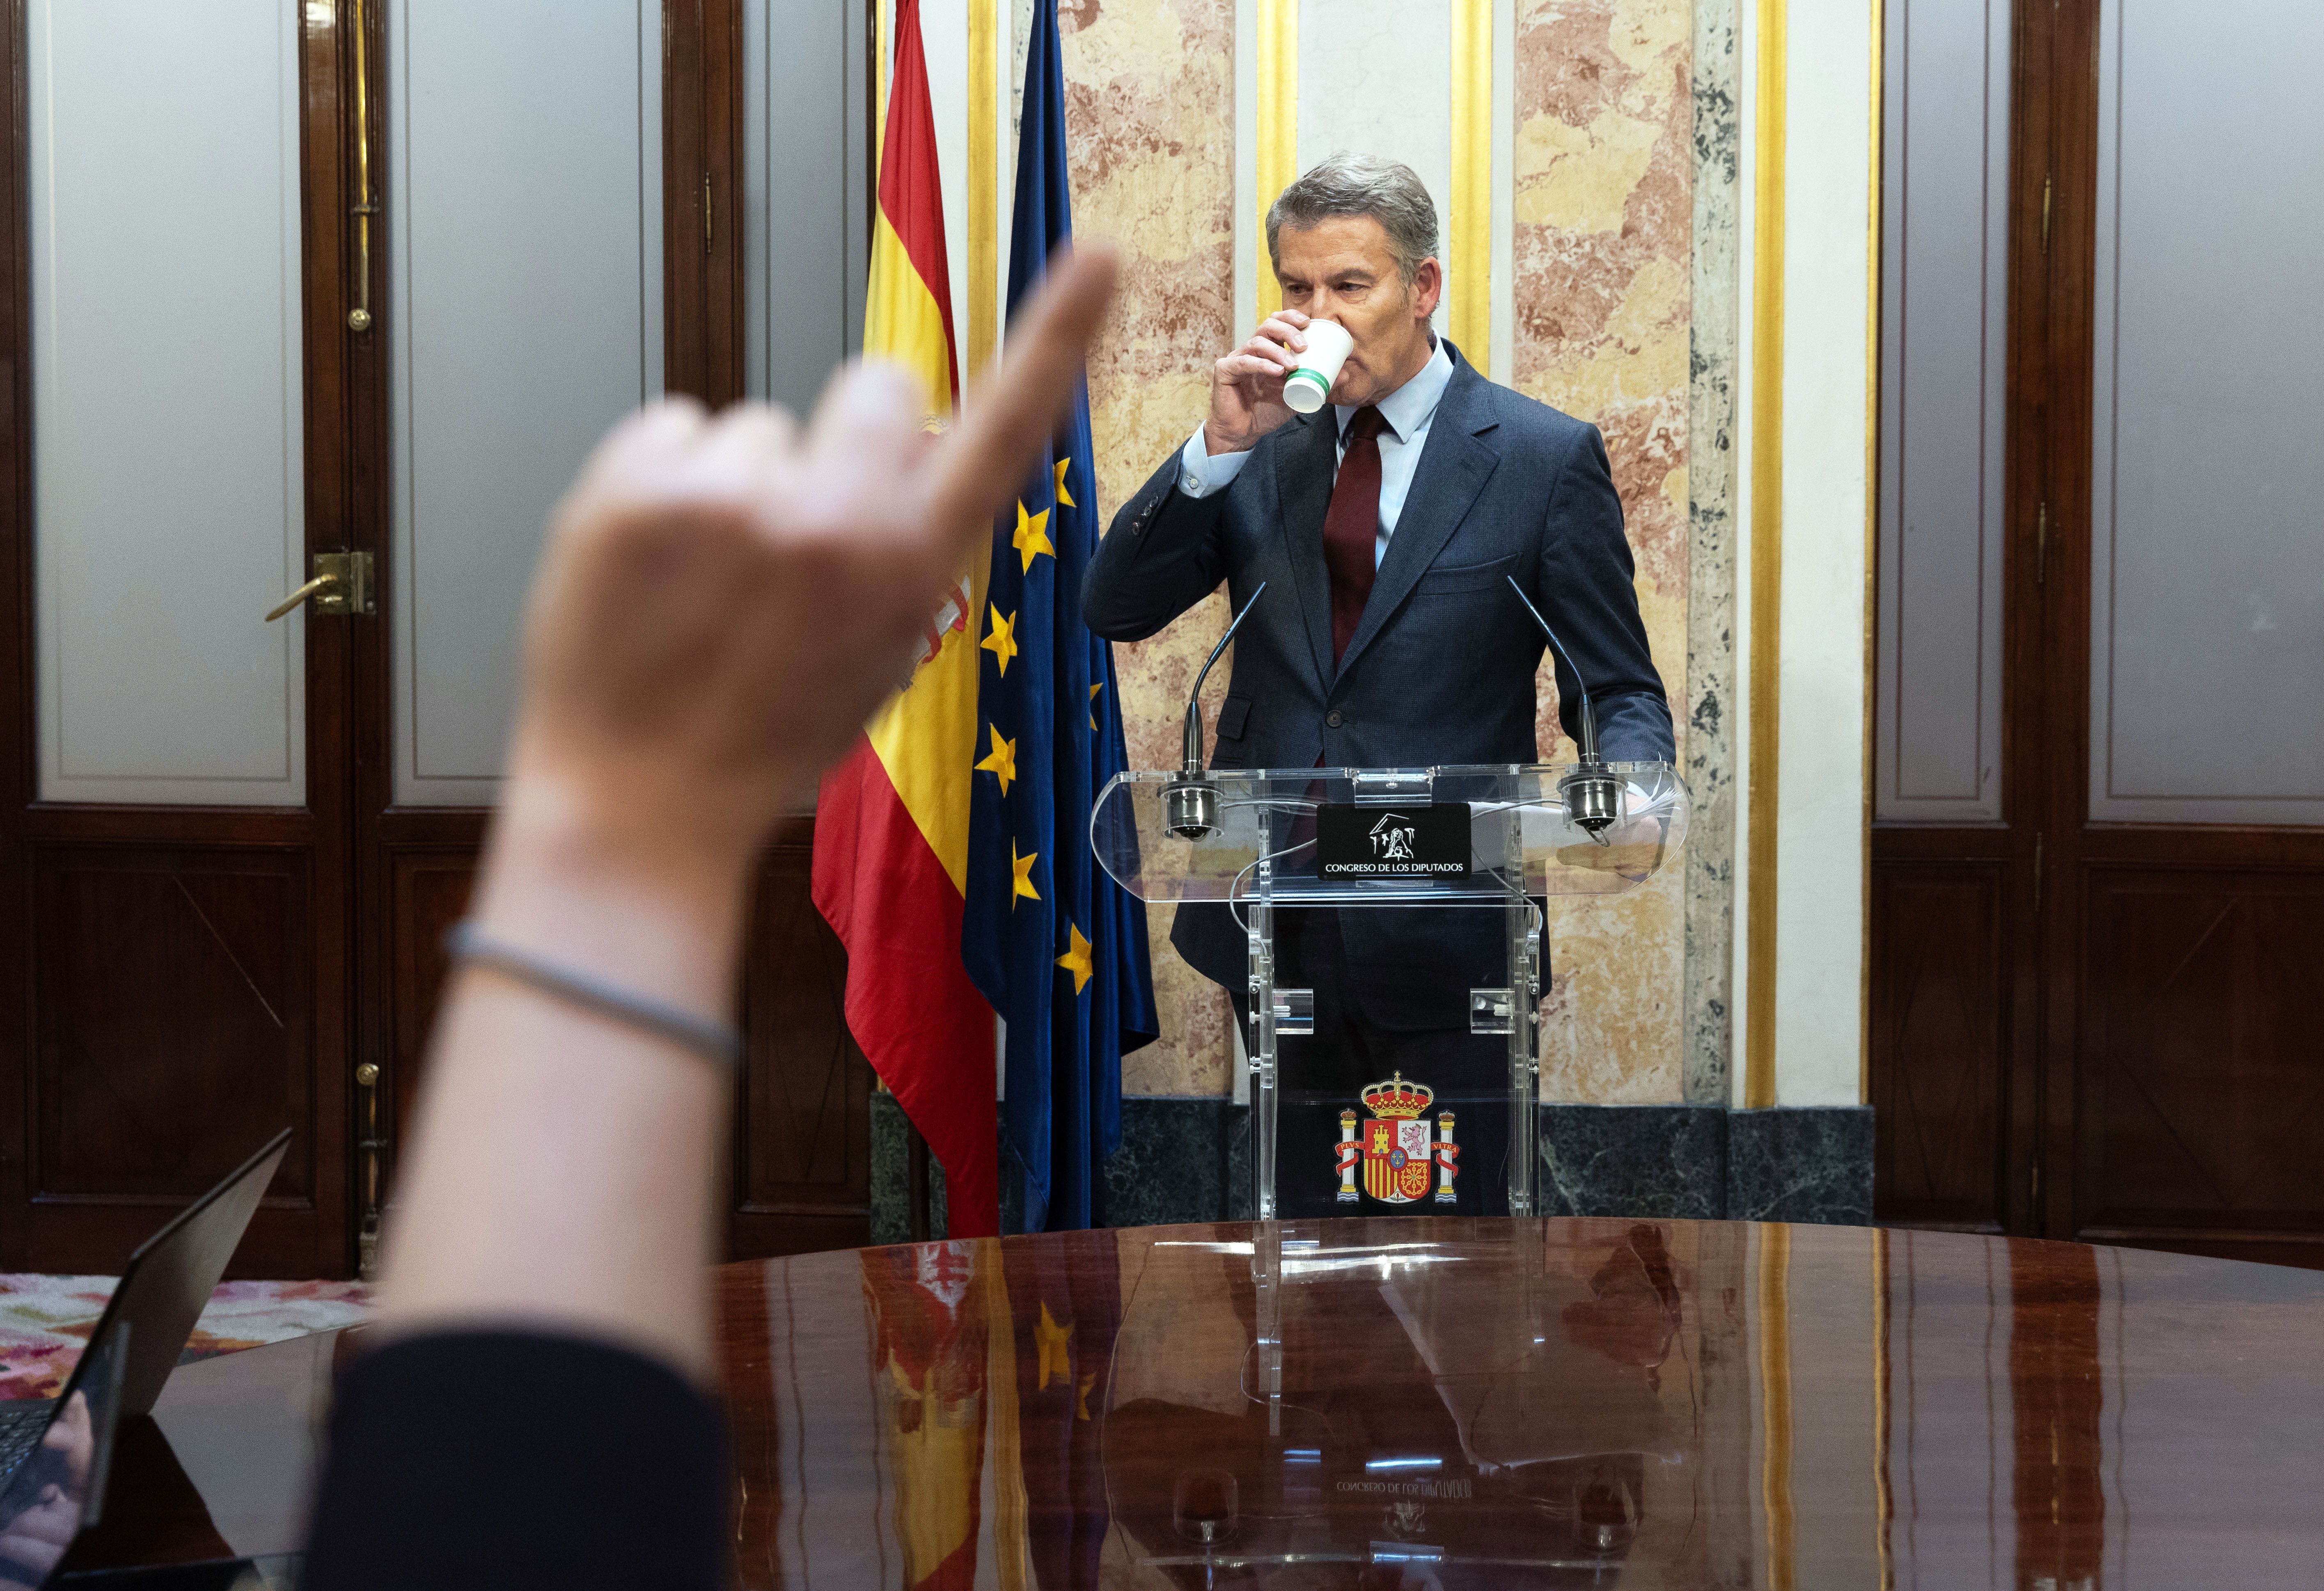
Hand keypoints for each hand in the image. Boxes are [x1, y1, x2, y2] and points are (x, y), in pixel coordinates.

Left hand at [499, 244, 1118, 893]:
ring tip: (708, 580)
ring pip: (760, 425)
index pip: (1003, 431)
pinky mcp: (633, 488)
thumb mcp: (879, 662)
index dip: (1056, 338)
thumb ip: (902, 556)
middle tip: (799, 533)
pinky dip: (663, 484)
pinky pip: (673, 428)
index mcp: (908, 570)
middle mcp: (831, 521)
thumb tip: (900, 472)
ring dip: (742, 483)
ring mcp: (727, 499)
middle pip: (875, 387)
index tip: (1101, 256)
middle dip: (850, 439)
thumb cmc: (761, 741)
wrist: (637, 805)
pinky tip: (657, 563)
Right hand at [1202, 309, 1309, 456]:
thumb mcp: (1297, 395)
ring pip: (1256, 342)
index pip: (1277, 323)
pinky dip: (1261, 365)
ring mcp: (1237, 358)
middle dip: (1288, 330)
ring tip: (1293, 365)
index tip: (1309, 322)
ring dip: (1278, 351)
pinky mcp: (1225, 371)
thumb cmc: (1267, 411)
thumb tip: (1346, 374)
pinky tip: (1276, 372)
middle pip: (1267, 325)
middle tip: (1304, 345)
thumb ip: (1318, 383)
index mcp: (1268, 351)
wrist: (1244, 433)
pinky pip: (1243, 362)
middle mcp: (1252, 350)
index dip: (1291, 317)